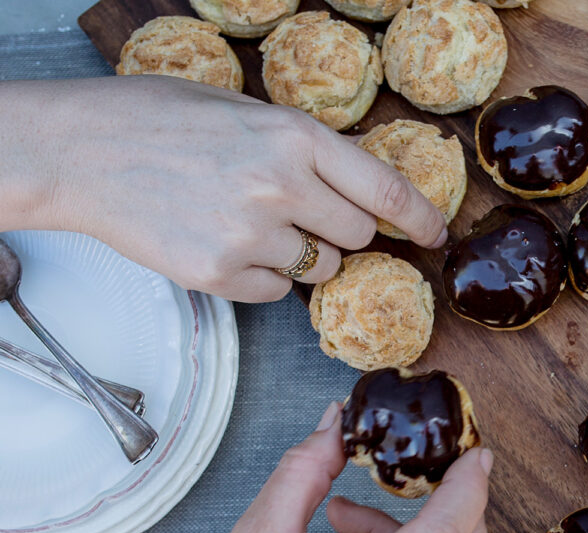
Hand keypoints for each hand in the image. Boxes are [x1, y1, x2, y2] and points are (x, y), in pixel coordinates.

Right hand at [1, 76, 447, 301]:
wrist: (80, 152)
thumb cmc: (158, 121)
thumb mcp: (246, 111)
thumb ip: (307, 151)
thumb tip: (362, 192)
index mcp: (294, 136)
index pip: (386, 192)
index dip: (419, 220)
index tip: (434, 236)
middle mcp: (281, 186)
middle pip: (357, 238)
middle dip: (344, 235)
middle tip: (306, 218)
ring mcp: (251, 235)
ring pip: (320, 270)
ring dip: (302, 257)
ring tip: (247, 223)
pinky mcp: (221, 275)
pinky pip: (276, 293)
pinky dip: (261, 278)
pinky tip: (222, 243)